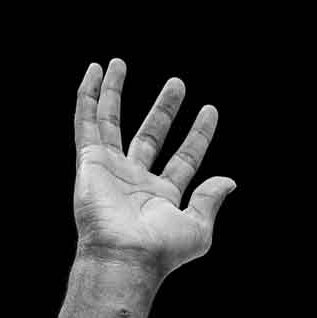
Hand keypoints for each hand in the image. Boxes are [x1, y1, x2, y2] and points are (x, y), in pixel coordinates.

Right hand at [72, 59, 235, 277]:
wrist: (125, 255)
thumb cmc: (161, 250)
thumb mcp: (198, 227)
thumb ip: (210, 200)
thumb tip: (230, 181)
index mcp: (162, 196)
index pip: (185, 158)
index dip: (198, 134)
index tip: (210, 110)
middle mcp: (135, 180)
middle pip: (151, 135)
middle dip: (164, 109)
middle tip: (177, 83)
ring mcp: (111, 169)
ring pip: (111, 122)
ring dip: (114, 92)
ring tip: (120, 63)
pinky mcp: (89, 161)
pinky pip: (87, 121)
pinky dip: (88, 95)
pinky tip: (94, 71)